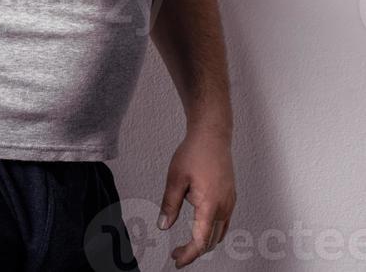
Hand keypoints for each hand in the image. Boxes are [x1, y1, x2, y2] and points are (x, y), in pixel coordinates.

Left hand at [157, 127, 236, 267]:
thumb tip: (163, 225)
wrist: (212, 134)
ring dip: (205, 242)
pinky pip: (225, 222)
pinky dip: (214, 231)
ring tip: (188, 243)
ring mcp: (230, 201)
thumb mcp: (175, 178)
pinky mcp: (231, 196)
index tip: (177, 260)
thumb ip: (169, 204)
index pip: (201, 241)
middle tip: (177, 252)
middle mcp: (224, 206)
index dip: (189, 254)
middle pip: (212, 241)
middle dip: (195, 250)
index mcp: (210, 204)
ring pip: (220, 233)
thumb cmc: (195, 151)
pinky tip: (203, 227)